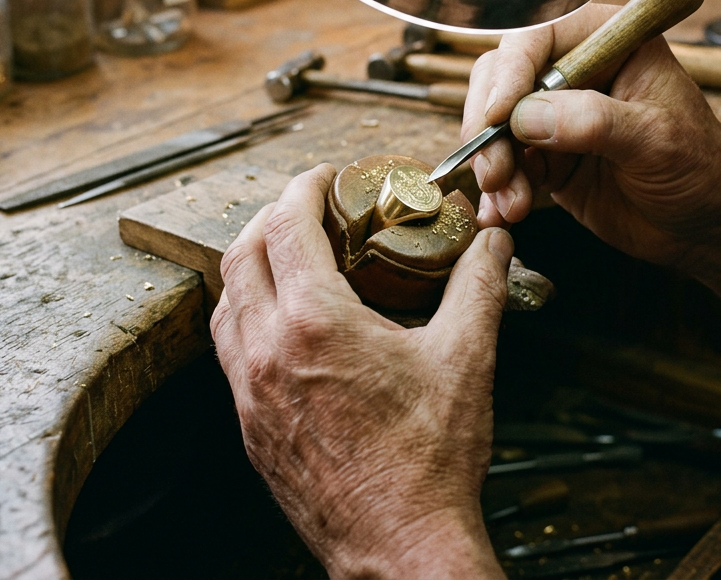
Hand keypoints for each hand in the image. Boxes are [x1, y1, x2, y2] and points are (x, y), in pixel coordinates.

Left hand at [211, 164, 509, 579]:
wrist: (400, 548)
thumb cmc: (428, 462)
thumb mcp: (466, 358)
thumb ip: (479, 286)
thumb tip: (494, 244)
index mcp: (315, 325)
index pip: (286, 225)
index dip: (304, 188)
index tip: (326, 178)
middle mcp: (268, 352)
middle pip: (242, 253)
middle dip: (272, 216)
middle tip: (310, 209)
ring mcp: (250, 392)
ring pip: (226, 300)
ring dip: (253, 263)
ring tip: (295, 257)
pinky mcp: (250, 425)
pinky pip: (228, 346)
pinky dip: (247, 311)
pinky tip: (284, 321)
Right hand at [463, 3, 720, 338]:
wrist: (710, 227)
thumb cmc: (702, 168)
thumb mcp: (657, 140)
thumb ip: (595, 122)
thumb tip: (527, 117)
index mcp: (608, 40)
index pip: (539, 37)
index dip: (510, 74)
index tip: (498, 117)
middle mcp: (575, 68)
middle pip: (502, 77)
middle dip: (489, 125)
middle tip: (495, 171)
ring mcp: (556, 112)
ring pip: (495, 123)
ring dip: (492, 163)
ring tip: (509, 202)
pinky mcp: (546, 154)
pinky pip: (504, 162)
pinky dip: (497, 189)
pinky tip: (503, 213)